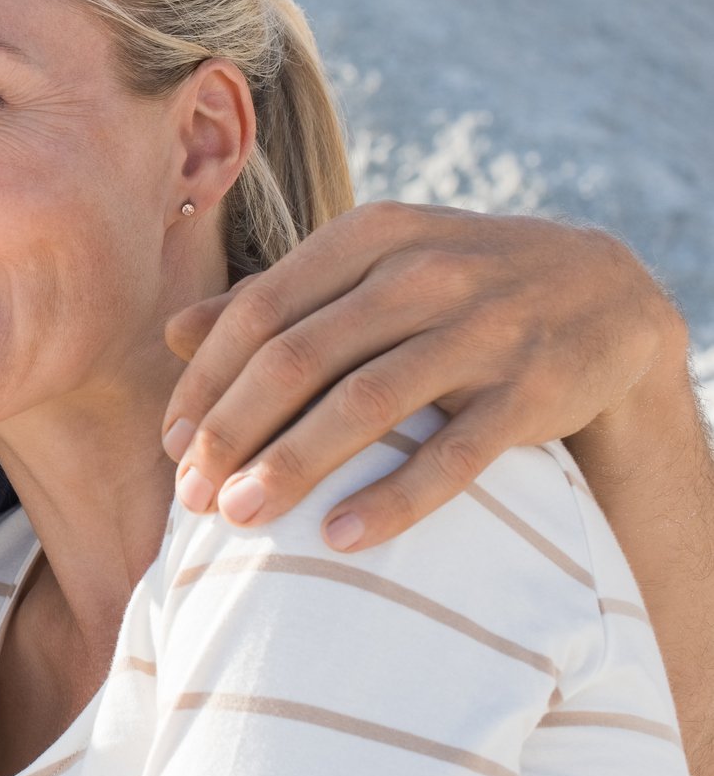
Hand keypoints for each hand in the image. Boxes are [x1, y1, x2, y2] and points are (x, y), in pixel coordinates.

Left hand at [158, 200, 686, 550]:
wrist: (605, 293)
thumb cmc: (455, 285)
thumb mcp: (371, 266)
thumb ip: (277, 297)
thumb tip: (171, 332)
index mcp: (369, 237)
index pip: (261, 312)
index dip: (207, 381)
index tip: (171, 443)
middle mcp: (422, 274)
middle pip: (299, 359)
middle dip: (232, 432)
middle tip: (190, 495)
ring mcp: (482, 330)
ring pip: (365, 404)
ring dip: (292, 466)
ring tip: (239, 517)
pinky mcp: (534, 391)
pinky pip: (454, 455)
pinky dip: (394, 500)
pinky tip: (340, 538)